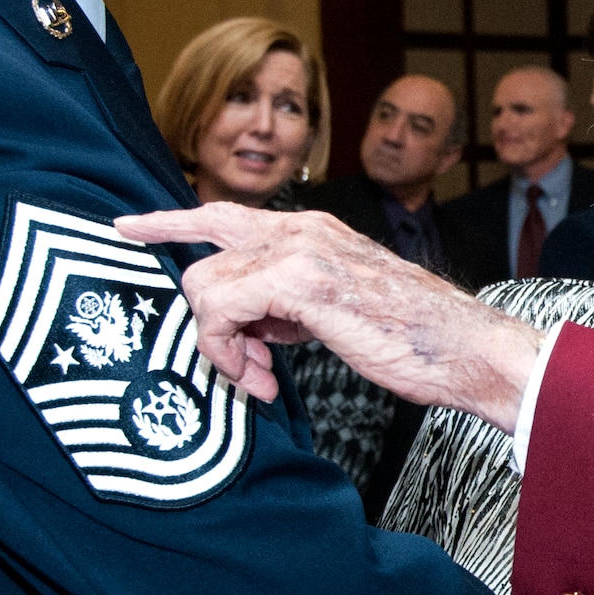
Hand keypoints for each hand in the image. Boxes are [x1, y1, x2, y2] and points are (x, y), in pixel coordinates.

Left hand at [115, 204, 542, 427]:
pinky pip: (224, 310)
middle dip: (189, 292)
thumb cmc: (414, 339)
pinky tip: (261, 379)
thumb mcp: (340, 311)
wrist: (466, 349)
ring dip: (220, 345)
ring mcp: (302, 251)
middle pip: (204, 244)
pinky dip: (229, 351)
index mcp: (315, 232)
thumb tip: (255, 328)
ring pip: (206, 285)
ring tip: (258, 379)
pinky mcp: (302, 281)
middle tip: (209, 336)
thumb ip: (293, 305)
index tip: (127, 227)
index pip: (226, 215)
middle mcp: (303, 230)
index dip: (171, 221)